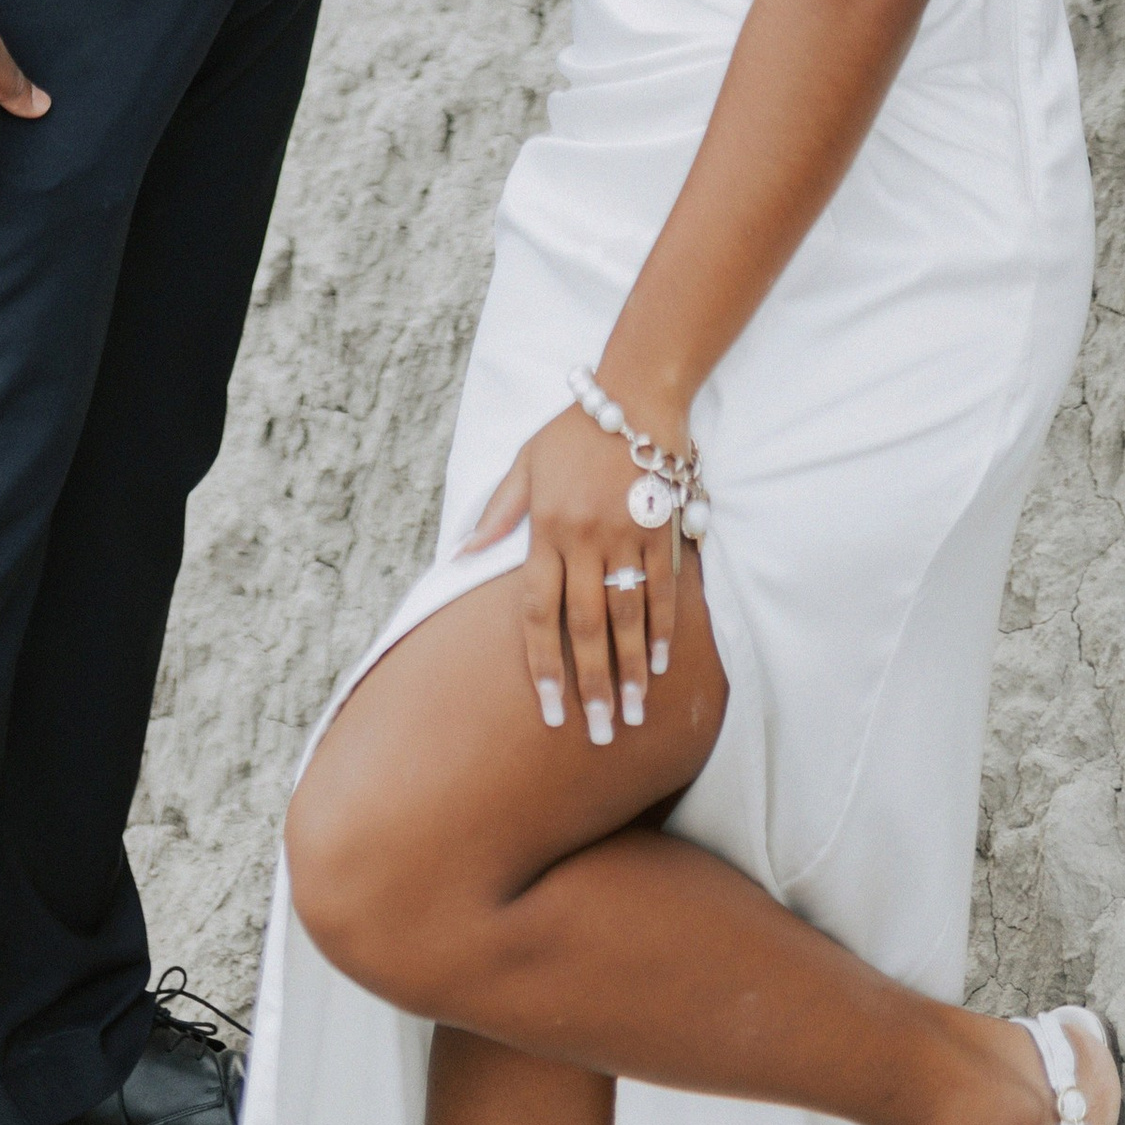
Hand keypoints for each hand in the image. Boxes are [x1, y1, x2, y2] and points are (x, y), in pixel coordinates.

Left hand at [463, 392, 685, 747]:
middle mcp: (583, 538)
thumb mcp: (525, 462)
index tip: (548, 710)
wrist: (634, 392)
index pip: (538, 611)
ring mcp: (625, 533)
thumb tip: (460, 554)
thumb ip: (498, 513)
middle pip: (585, 625)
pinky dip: (663, 626)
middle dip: (592, 683)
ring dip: (632, 667)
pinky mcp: (660, 526)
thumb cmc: (574, 430)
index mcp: (545, 529)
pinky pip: (662, 586)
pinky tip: (662, 662)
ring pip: (627, 614)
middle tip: (600, 732)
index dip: (543, 664)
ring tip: (635, 712)